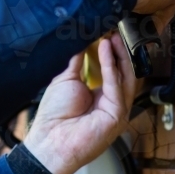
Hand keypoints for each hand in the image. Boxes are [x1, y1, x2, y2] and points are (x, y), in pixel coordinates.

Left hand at [22, 34, 135, 173]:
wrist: (50, 142)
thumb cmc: (54, 117)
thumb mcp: (65, 80)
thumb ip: (76, 61)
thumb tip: (81, 40)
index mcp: (99, 96)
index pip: (111, 70)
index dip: (110, 52)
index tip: (105, 32)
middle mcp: (110, 102)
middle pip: (122, 73)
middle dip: (119, 51)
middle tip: (113, 30)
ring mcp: (116, 109)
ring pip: (125, 77)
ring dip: (119, 55)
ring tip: (111, 36)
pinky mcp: (117, 115)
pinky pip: (117, 86)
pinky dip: (112, 65)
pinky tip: (106, 49)